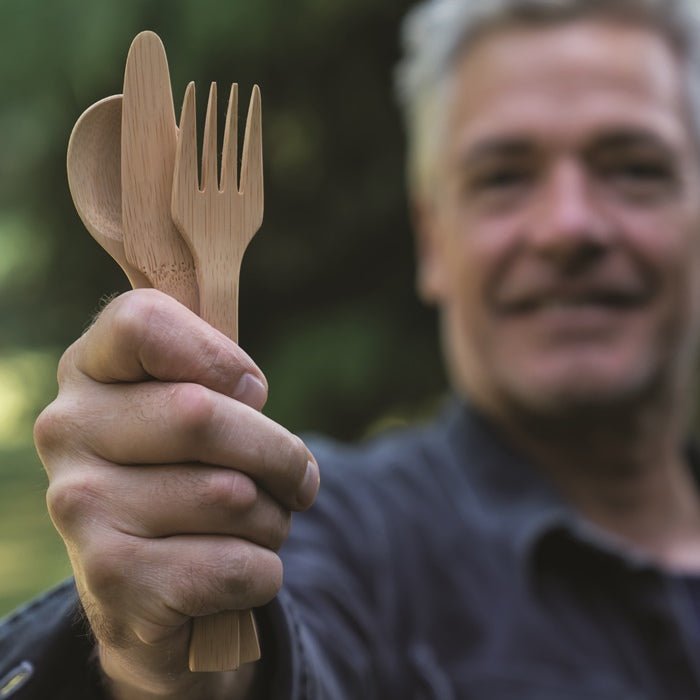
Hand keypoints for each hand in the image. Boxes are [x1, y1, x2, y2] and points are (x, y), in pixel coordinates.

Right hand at [34, 289, 319, 698]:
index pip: (143, 322)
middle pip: (203, 414)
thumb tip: (247, 394)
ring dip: (274, 518)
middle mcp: (68, 430)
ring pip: (233, 496)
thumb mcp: (195, 407)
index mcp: (89, 369)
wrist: (146, 583)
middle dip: (281, 455)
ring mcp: (80, 506)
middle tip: (299, 480)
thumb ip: (218, 379)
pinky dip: (263, 571)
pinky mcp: (110, 580)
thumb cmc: (188, 474)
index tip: (251, 393)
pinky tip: (237, 569)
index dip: (219, 355)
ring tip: (256, 525)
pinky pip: (237, 566)